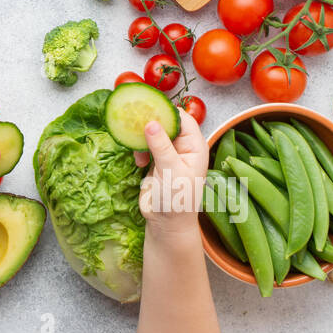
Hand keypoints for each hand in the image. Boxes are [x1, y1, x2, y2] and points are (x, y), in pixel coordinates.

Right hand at [135, 110, 209, 234]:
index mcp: (195, 146)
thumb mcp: (171, 171)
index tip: (149, 109)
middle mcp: (183, 147)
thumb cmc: (178, 200)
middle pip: (167, 123)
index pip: (183, 118)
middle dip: (151, 123)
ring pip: (154, 133)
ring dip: (143, 138)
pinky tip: (139, 162)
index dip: (167, 112)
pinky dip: (139, 149)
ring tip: (139, 152)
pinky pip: (146, 145)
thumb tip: (151, 122)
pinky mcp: (156, 161)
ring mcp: (169, 154)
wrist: (166, 224)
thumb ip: (161, 146)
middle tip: (137, 124)